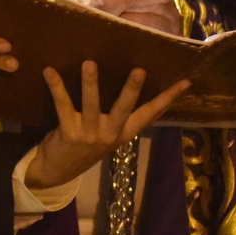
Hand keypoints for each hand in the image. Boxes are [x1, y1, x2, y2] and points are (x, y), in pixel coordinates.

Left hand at [24, 62, 189, 189]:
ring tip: (89, 63)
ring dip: (90, 83)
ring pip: (91, 105)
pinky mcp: (69, 133)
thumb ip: (122, 115)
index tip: (185, 82)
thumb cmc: (85, 144)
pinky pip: (63, 106)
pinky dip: (56, 87)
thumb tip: (138, 82)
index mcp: (123, 133)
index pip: (150, 114)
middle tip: (140, 70)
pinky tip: (50, 71)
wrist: (56, 171)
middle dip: (132, 89)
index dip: (168, 98)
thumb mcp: (109, 134)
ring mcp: (89, 135)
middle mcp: (110, 134)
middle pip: (124, 109)